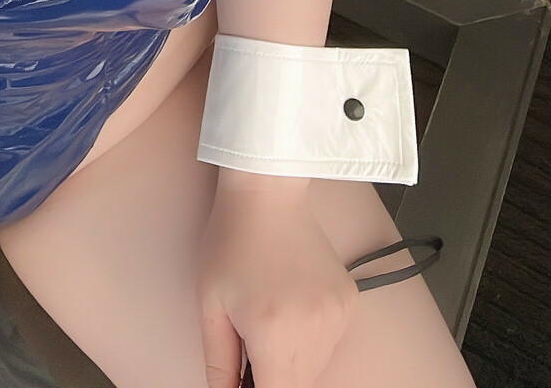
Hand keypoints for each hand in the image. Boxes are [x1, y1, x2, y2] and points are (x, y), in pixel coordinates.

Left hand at [197, 181, 357, 387]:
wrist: (267, 191)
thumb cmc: (232, 240)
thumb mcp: (210, 305)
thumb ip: (219, 363)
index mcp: (273, 333)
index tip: (248, 381)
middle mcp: (312, 329)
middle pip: (299, 386)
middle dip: (274, 376)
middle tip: (253, 346)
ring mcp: (336, 316)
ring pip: (316, 368)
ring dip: (294, 362)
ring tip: (271, 320)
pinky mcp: (348, 303)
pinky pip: (331, 343)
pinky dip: (311, 339)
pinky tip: (291, 307)